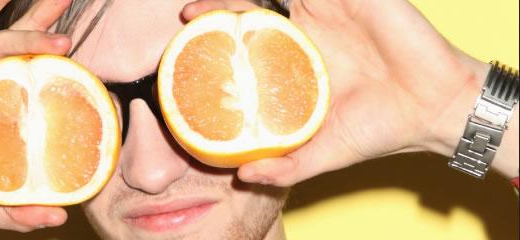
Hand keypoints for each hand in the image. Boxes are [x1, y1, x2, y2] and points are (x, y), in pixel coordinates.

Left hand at [183, 0, 494, 185]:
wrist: (434, 111)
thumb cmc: (379, 130)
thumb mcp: (323, 152)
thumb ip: (285, 164)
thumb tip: (241, 175)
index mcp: (296, 60)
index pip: (247, 40)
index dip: (219, 33)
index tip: (189, 34)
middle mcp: (309, 30)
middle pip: (255, 7)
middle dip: (222, 5)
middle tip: (192, 12)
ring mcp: (332, 9)